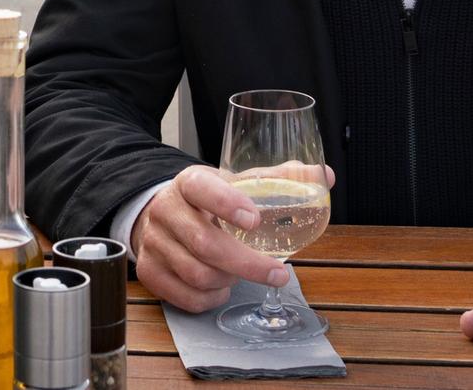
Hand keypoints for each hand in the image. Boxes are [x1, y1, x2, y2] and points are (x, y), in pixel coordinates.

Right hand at [131, 164, 330, 312]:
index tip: (255, 220)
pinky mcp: (149, 270)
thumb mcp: (234, 182)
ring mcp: (154, 242)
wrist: (160, 214)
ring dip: (229, 280)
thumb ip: (277, 178)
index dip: (227, 203)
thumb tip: (323, 174)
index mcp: (189, 183)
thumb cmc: (206, 200)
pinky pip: (185, 296)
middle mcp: (166, 210)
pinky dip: (211, 298)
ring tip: (241, 274)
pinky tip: (221, 287)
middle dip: (248, 264)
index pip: (202, 188)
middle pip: (205, 244)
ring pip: (197, 274)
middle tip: (278, 273)